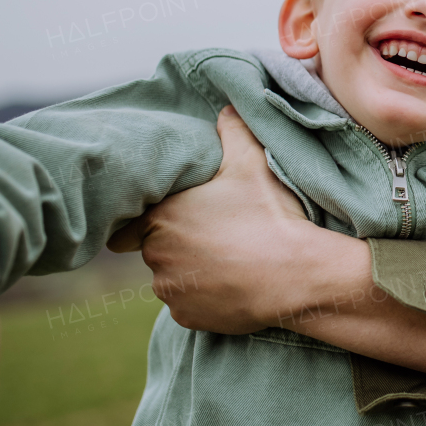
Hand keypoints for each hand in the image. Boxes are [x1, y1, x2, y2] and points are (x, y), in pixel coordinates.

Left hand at [108, 105, 326, 333]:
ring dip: (191, 271)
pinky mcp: (187, 318)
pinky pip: (189, 306)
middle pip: (157, 249)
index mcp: (162, 216)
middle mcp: (156, 256)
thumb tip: (225, 107)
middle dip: (179, 243)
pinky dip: (205, 298)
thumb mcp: (252, 162)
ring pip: (172, 278)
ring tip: (229, 260)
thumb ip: (232, 129)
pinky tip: (233, 284)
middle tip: (217, 235)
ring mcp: (170, 290)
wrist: (295, 274)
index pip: (130, 224)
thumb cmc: (269, 216)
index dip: (150, 220)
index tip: (178, 219)